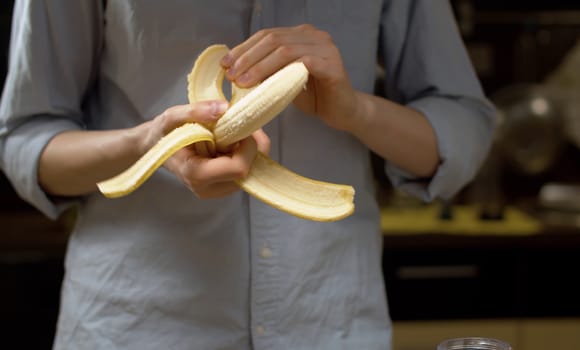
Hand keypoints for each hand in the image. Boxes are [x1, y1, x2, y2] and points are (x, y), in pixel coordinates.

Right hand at [144, 102, 270, 198]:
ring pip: (253, 172)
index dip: (247, 146)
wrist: (156, 148)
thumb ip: (196, 111)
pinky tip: (231, 144)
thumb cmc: (163, 133)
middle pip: (250, 171)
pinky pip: (248, 172)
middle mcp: (209, 189)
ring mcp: (218, 191)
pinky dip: (246, 155)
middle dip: (251, 146)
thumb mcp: (173, 116)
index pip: (239, 168)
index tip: (240, 126)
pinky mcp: (224, 188)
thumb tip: (225, 107)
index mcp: (196, 175)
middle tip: (238, 127)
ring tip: (231, 135)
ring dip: (249, 150)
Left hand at [221, 24, 359, 131]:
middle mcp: (314, 35)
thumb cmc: (315, 96)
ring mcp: (325, 48)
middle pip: (273, 39)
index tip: (225, 64)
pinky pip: (301, 63)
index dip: (243, 48)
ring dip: (259, 65)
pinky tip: (265, 85)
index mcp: (301, 35)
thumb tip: (237, 70)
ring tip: (242, 82)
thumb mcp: (285, 80)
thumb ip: (268, 70)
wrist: (344, 112)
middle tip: (231, 74)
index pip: (267, 35)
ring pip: (284, 50)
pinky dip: (279, 73)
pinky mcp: (331, 64)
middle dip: (247, 57)